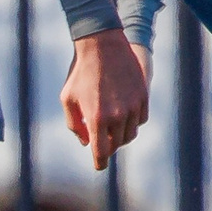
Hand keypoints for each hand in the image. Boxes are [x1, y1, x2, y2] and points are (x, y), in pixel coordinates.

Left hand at [62, 27, 148, 168]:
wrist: (102, 45)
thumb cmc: (81, 72)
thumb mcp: (68, 98)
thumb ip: (74, 124)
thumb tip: (86, 142)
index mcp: (97, 118)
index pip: (101, 152)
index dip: (100, 162)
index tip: (99, 165)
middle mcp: (117, 116)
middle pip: (117, 144)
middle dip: (108, 146)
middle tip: (102, 142)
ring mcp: (133, 107)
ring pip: (130, 134)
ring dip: (121, 135)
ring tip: (112, 128)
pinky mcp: (143, 97)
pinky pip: (141, 120)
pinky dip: (133, 122)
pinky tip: (123, 115)